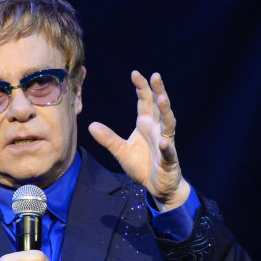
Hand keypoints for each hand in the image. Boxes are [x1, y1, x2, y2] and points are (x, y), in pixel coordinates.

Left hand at [88, 70, 190, 211]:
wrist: (158, 186)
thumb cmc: (143, 166)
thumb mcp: (121, 152)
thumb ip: (108, 139)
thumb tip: (90, 125)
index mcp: (146, 125)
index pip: (145, 102)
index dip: (142, 88)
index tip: (135, 74)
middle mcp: (158, 130)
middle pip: (160, 107)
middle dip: (158, 91)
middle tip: (155, 76)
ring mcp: (166, 142)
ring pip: (169, 124)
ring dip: (166, 111)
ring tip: (162, 99)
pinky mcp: (169, 159)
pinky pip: (169, 152)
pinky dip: (167, 147)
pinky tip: (163, 142)